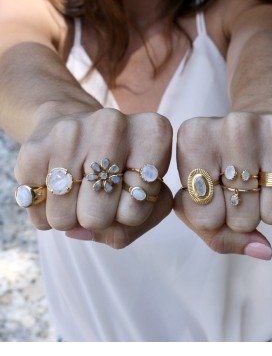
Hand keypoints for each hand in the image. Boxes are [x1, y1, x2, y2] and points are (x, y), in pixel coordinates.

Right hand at [15, 108, 172, 247]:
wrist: (73, 124)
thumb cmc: (120, 170)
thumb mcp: (146, 199)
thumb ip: (129, 228)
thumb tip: (81, 231)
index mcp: (154, 132)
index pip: (138, 209)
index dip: (133, 211)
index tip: (130, 188)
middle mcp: (113, 124)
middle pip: (99, 218)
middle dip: (99, 218)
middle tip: (101, 194)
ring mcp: (70, 132)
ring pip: (64, 220)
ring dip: (71, 219)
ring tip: (79, 191)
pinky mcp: (34, 147)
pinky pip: (38, 215)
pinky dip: (46, 215)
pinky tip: (57, 189)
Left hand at [174, 111, 271, 258]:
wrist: (265, 118)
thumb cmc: (224, 164)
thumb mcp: (202, 197)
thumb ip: (216, 234)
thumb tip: (262, 250)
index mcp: (195, 137)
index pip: (205, 217)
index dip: (214, 218)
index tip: (216, 196)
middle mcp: (235, 125)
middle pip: (241, 218)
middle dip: (243, 216)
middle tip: (244, 188)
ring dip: (271, 209)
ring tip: (265, 181)